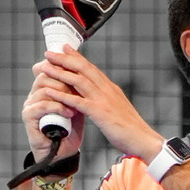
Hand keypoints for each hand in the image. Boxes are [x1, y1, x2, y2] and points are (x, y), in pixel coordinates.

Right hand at [22, 62, 84, 158]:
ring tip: (77, 104)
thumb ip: (78, 90)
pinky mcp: (28, 117)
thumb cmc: (68, 131)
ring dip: (63, 95)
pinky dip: (57, 107)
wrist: (62, 154)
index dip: (62, 66)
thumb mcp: (76, 106)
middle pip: (46, 74)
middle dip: (65, 80)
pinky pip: (41, 105)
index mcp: (45, 89)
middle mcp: (35, 94)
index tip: (78, 71)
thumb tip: (87, 72)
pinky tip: (69, 113)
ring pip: (44, 88)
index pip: (48, 67)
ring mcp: (30, 105)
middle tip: (80, 89)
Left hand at [32, 48, 161, 163]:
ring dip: (60, 73)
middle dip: (64, 59)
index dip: (77, 57)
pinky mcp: (100, 113)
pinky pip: (77, 101)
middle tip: (49, 52)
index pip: (91, 68)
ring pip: (78, 81)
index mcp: (111, 89)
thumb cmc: (132, 129)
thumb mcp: (118, 109)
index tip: (65, 48)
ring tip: (45, 67)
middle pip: (83, 68)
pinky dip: (62, 95)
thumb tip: (99, 98)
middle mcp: (107, 90)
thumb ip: (107, 101)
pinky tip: (51, 92)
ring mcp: (103, 100)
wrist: (144, 140)